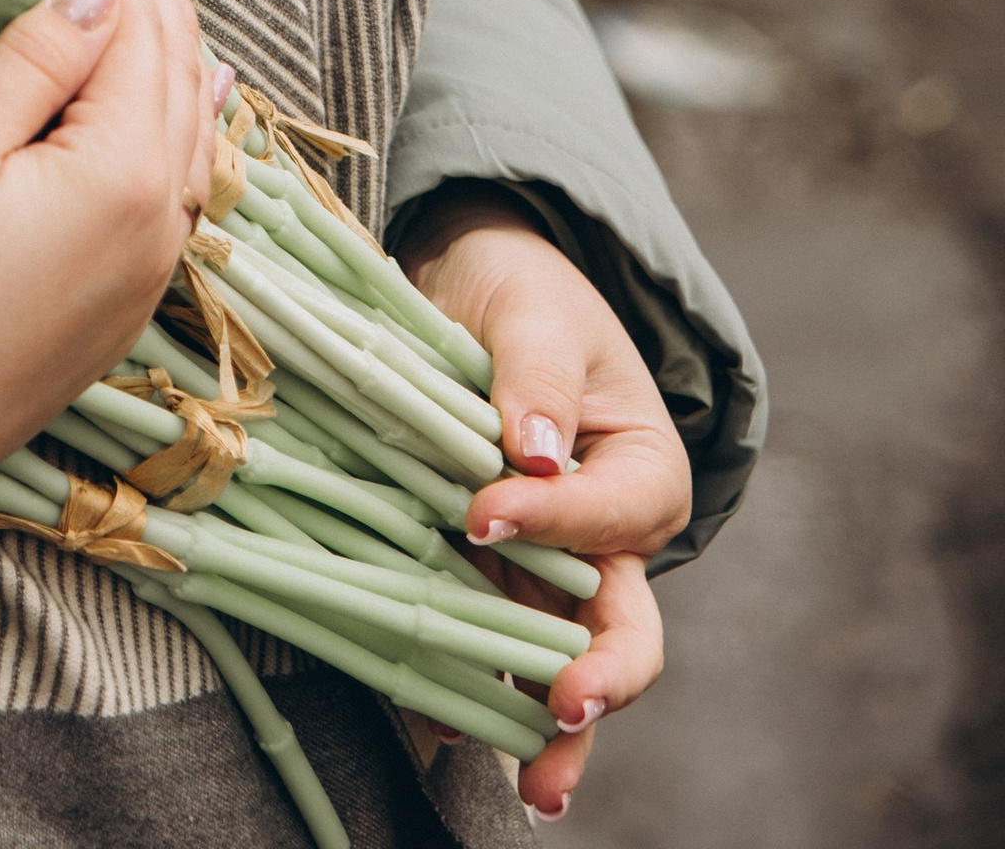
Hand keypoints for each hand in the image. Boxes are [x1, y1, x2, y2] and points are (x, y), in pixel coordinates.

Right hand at [0, 0, 211, 567]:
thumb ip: (36, 57)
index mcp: (123, 174)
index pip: (135, 26)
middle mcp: (159, 226)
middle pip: (174, 73)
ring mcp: (144, 276)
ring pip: (189, 130)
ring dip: (178, 46)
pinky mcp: (117, 311)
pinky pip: (184, 190)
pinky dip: (190, 124)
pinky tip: (198, 101)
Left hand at [397, 187, 693, 819]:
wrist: (480, 292)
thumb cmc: (527, 294)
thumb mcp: (536, 310)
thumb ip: (537, 375)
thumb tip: (537, 452)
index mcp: (643, 472)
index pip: (608, 513)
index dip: (551, 522)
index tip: (482, 514)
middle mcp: (608, 541)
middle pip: (624, 628)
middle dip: (601, 683)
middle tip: (565, 711)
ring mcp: (548, 572)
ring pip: (557, 661)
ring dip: (544, 727)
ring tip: (527, 787)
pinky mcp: (489, 580)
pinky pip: (483, 640)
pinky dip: (464, 684)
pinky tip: (436, 722)